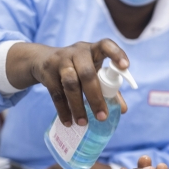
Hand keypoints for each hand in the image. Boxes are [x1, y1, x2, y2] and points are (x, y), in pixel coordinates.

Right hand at [6, 40, 128, 126]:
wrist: (43, 59)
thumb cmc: (77, 67)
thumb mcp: (93, 71)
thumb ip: (109, 88)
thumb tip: (122, 110)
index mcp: (93, 50)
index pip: (106, 45)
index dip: (116, 54)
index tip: (125, 67)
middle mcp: (77, 52)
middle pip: (87, 73)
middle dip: (95, 97)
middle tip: (102, 117)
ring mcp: (60, 61)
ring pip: (70, 84)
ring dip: (78, 106)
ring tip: (84, 123)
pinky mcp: (47, 72)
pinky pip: (56, 94)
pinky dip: (63, 110)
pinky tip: (69, 122)